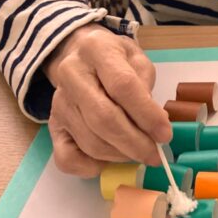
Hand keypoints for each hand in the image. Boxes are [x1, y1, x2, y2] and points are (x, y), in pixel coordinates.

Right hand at [43, 24, 171, 176]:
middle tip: (155, 154)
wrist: (77, 54)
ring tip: (139, 152)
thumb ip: (145, 86)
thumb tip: (153, 124)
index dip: (146, 114)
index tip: (165, 134)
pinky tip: (109, 160)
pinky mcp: (53, 126)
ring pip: (90, 141)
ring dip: (120, 155)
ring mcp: (58, 103)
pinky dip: (90, 168)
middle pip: (104, 118)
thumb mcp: (136, 58)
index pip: (122, 86)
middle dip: (135, 143)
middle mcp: (71, 75)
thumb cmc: (113, 57)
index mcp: (96, 50)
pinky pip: (67, 159)